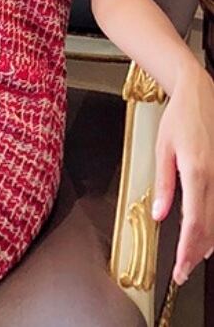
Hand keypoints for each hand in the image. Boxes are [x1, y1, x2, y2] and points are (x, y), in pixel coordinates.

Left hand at [152, 63, 213, 284]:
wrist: (199, 96)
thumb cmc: (178, 119)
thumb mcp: (163, 149)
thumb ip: (164, 184)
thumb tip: (162, 216)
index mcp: (198, 173)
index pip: (194, 223)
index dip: (187, 250)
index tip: (178, 268)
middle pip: (209, 228)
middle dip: (195, 254)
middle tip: (181, 272)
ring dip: (206, 243)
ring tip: (191, 259)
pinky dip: (213, 225)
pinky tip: (206, 236)